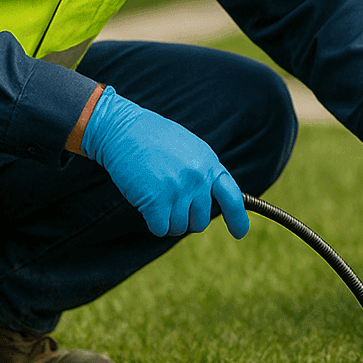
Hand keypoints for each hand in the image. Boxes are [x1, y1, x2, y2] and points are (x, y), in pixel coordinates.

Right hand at [80, 87, 249, 238]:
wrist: (123, 129)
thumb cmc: (153, 139)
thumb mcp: (188, 150)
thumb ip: (201, 174)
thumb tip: (205, 202)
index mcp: (208, 164)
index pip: (232, 197)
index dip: (237, 218)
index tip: (239, 233)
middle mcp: (198, 179)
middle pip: (200, 221)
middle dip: (184, 218)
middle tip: (168, 200)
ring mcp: (178, 190)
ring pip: (179, 227)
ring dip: (166, 219)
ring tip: (155, 195)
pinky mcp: (157, 201)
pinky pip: (160, 229)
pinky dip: (152, 222)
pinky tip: (145, 202)